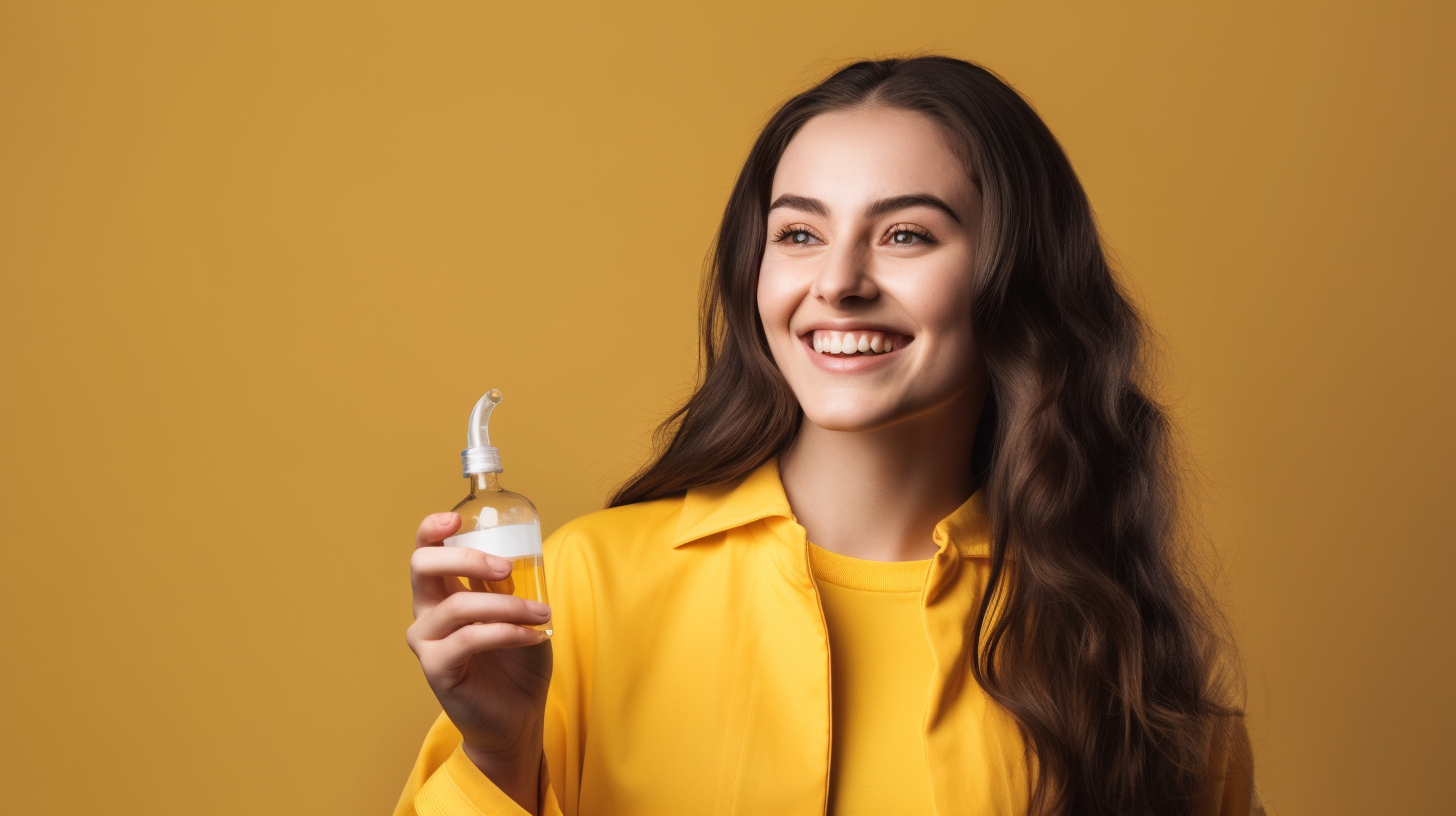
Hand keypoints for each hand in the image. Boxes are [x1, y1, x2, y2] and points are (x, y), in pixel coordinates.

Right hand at [406, 512, 552, 810]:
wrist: (518, 714)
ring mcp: (427, 641)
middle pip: (423, 567)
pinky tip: (533, 635)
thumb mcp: (519, 611)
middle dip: (466, 558)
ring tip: (541, 613)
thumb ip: (513, 583)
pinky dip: (507, 632)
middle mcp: (427, 612)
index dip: (432, 529)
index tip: (457, 518)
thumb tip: (521, 551)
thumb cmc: (516, 659)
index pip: (425, 551)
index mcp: (442, 591)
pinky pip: (470, 639)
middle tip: (506, 567)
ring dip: (507, 604)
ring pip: (458, 606)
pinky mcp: (436, 669)